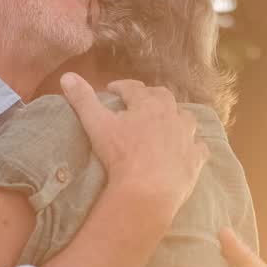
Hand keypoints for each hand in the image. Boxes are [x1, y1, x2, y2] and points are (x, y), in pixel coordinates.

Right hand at [60, 73, 207, 222]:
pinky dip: (193, 145)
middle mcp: (171, 115)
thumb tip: (67, 76)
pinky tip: (188, 148)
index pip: (133, 88)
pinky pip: (199, 147)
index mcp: (147, 103)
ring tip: (166, 123)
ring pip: (185, 119)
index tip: (112, 91)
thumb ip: (82, 99)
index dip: (121, 87)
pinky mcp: (196, 159)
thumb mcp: (96, 124)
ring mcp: (187, 137)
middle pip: (163, 97)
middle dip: (151, 97)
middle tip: (140, 103)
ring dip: (176, 117)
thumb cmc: (120, 155)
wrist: (147, 190)